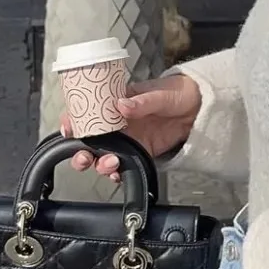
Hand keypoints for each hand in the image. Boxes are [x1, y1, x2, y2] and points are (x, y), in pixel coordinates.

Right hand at [61, 73, 201, 181]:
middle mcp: (117, 122)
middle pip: (89, 138)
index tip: (68, 128)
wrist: (199, 107)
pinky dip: (116, 173)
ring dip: (99, 163)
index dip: (73, 119)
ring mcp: (128, 138)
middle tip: (84, 156)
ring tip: (109, 164)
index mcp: (117, 101)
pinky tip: (117, 174)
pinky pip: (122, 165)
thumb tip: (122, 104)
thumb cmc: (177, 93)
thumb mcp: (161, 93)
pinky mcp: (140, 151)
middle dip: (81, 150)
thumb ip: (143, 101)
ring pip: (102, 154)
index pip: (88, 110)